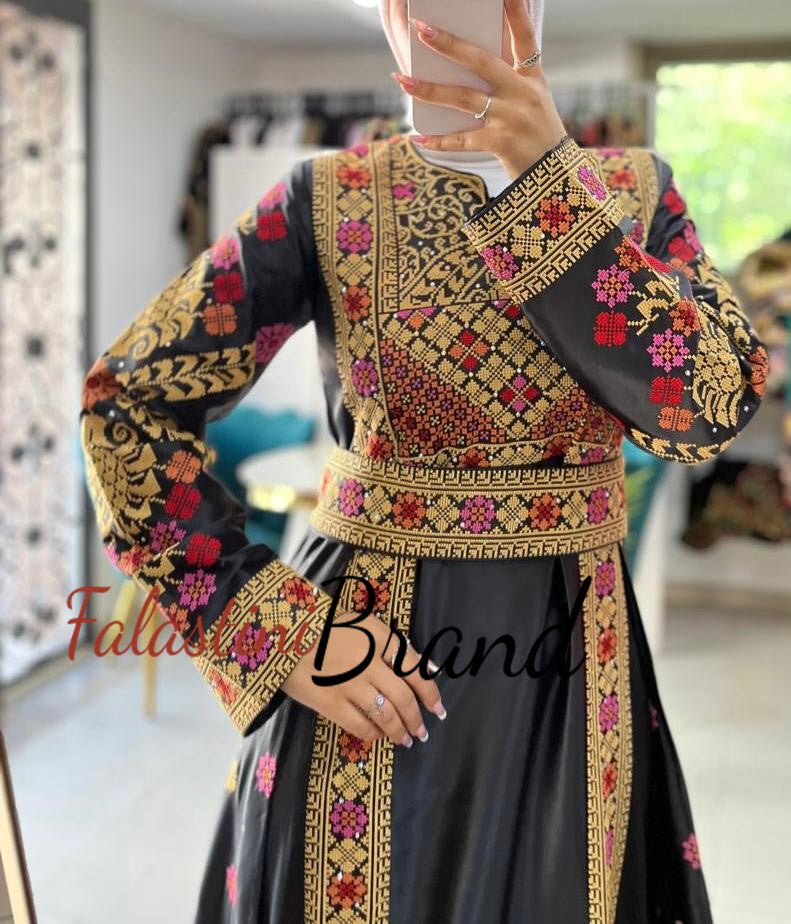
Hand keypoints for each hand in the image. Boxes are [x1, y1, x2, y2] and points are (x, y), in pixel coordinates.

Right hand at [281, 612, 445, 746]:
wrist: (283, 634)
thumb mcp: (363, 623)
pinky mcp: (330, 703)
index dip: (430, 692)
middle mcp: (369, 661)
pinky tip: (380, 737)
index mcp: (378, 637)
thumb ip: (393, 644)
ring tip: (407, 741)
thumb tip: (429, 668)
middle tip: (423, 731)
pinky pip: (360, 726)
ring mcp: (350, 684)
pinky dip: (374, 735)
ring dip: (400, 731)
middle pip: (403, 697)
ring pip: (386, 715)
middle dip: (417, 718)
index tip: (438, 709)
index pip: (414, 668)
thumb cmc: (326, 625)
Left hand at [391, 0, 566, 181]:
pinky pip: (461, 139)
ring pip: (463, 99)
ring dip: (429, 89)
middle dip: (449, 45)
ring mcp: (511, 119)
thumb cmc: (538, 133)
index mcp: (531, 77)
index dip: (515, 11)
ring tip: (402, 80)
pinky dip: (438, 140)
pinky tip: (417, 136)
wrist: (555, 176)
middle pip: (481, 62)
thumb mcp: (534, 99)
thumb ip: (509, 77)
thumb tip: (468, 60)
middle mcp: (522, 93)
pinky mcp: (500, 145)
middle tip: (422, 29)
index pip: (524, 36)